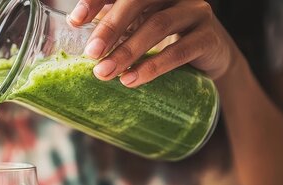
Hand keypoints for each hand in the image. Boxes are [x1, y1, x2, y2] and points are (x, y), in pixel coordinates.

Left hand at [68, 0, 239, 86]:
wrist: (210, 60)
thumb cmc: (164, 42)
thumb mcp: (138, 30)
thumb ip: (113, 29)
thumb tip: (73, 37)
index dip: (96, 1)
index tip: (75, 21)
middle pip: (138, 1)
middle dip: (110, 28)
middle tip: (91, 53)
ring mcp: (194, 11)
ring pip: (158, 26)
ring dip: (127, 51)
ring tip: (105, 73)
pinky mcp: (208, 37)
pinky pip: (180, 50)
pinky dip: (154, 66)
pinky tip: (132, 80)